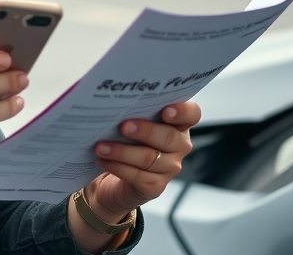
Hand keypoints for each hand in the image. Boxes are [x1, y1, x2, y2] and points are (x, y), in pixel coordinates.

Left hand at [85, 101, 201, 218]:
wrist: (110, 178)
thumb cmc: (123, 141)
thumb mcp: (130, 122)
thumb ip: (133, 112)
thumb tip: (116, 104)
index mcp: (177, 124)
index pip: (191, 114)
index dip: (182, 112)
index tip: (165, 111)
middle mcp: (179, 146)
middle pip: (168, 137)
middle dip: (145, 131)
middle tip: (123, 126)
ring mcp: (170, 168)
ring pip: (149, 158)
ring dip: (122, 151)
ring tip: (101, 146)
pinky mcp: (156, 187)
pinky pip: (139, 176)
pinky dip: (118, 167)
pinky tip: (103, 160)